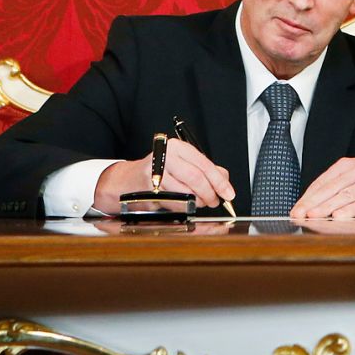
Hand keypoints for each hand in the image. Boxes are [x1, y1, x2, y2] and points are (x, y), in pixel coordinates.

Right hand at [92, 138, 235, 214]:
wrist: (126, 180)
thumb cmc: (158, 172)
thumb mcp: (182, 164)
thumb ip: (204, 169)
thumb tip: (224, 179)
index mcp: (177, 147)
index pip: (204, 164)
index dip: (219, 181)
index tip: (228, 193)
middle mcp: (165, 156)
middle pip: (196, 177)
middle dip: (210, 193)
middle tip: (215, 201)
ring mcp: (154, 172)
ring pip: (185, 191)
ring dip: (198, 201)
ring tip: (201, 202)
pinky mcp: (148, 188)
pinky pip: (173, 202)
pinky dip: (183, 207)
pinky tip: (185, 205)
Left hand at [290, 156, 354, 218]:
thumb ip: (338, 185)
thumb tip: (313, 204)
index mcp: (347, 166)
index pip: (322, 182)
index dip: (307, 197)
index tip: (296, 210)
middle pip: (330, 189)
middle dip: (312, 204)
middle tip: (299, 215)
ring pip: (344, 195)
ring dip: (327, 207)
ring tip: (314, 216)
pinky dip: (351, 210)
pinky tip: (340, 216)